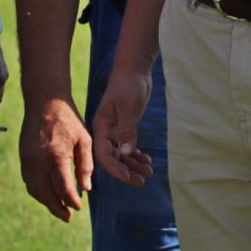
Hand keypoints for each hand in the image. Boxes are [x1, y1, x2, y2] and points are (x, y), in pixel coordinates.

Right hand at [19, 97, 92, 221]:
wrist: (44, 100)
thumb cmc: (68, 118)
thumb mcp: (84, 139)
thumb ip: (86, 165)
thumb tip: (86, 189)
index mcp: (56, 155)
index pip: (63, 188)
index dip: (71, 201)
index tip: (79, 207)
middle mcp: (39, 160)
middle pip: (45, 194)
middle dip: (56, 208)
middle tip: (68, 217)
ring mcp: (28, 158)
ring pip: (34, 189)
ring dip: (45, 201)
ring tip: (58, 207)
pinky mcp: (23, 156)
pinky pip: (28, 180)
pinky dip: (37, 191)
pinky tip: (47, 193)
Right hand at [91, 68, 153, 185]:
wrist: (134, 70)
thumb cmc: (129, 86)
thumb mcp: (129, 108)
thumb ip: (127, 131)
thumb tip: (127, 154)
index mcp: (101, 127)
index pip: (104, 155)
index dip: (116, 169)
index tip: (130, 178)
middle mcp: (105, 131)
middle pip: (113, 158)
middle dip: (126, 171)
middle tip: (142, 181)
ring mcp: (115, 130)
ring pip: (122, 154)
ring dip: (134, 164)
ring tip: (149, 171)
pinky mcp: (124, 127)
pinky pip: (128, 147)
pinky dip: (137, 155)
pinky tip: (147, 160)